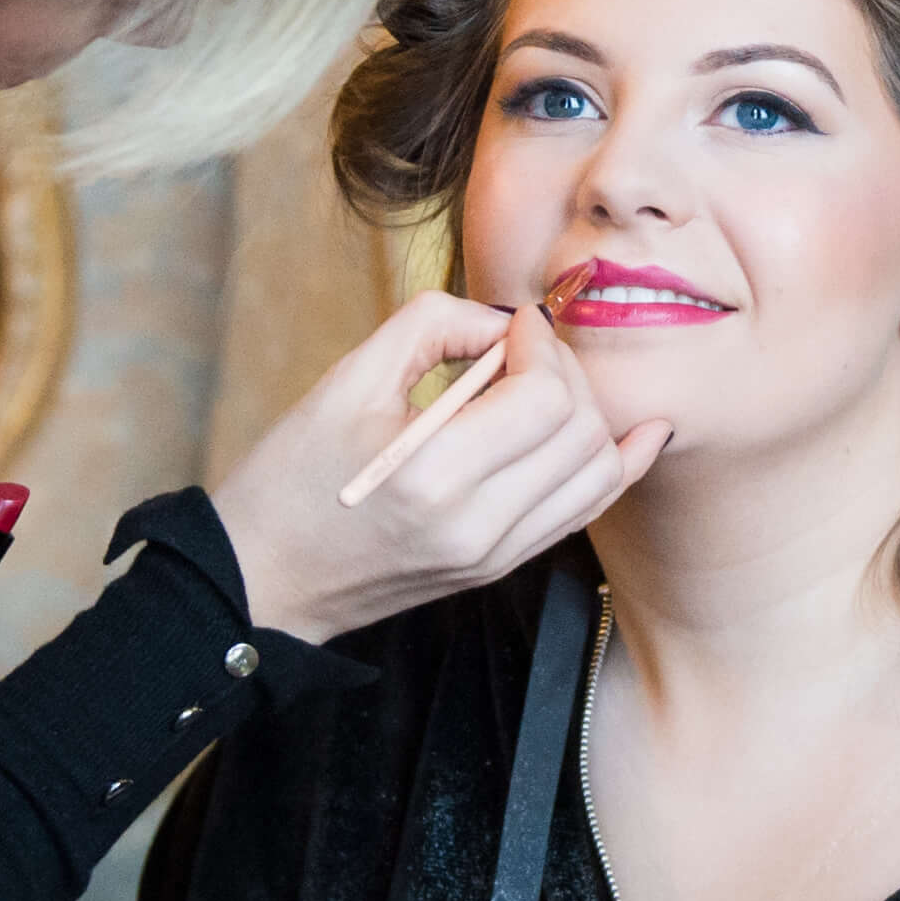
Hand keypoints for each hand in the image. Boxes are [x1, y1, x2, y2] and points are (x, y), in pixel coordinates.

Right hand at [211, 294, 671, 646]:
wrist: (262, 581)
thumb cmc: (291, 478)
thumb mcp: (347, 380)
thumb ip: (433, 326)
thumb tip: (503, 319)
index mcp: (430, 475)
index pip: (543, 397)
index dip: (540, 343)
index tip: (514, 324)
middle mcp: (475, 525)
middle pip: (580, 430)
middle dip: (567, 370)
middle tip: (526, 347)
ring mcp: (493, 556)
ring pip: (597, 473)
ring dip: (589, 412)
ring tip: (545, 383)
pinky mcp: (498, 569)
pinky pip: (584, 513)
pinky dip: (615, 466)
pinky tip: (637, 431)